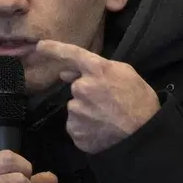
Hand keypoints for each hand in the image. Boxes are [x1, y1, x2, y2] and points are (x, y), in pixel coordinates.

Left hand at [33, 40, 160, 153]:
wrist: (143, 136)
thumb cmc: (140, 102)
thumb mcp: (127, 74)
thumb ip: (98, 69)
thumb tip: (66, 73)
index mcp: (96, 70)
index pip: (70, 54)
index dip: (53, 48)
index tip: (39, 46)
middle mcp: (81, 89)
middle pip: (77, 88)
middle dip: (88, 93)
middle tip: (108, 102)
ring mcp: (76, 112)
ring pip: (76, 108)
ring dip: (87, 111)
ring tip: (107, 118)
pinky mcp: (75, 132)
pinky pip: (76, 126)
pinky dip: (86, 128)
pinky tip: (101, 129)